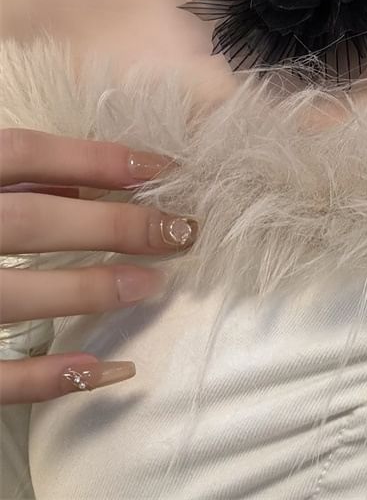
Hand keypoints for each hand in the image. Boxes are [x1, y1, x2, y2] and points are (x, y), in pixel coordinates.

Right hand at [0, 128, 197, 403]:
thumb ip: (6, 175)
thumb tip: (81, 183)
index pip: (24, 154)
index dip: (97, 158)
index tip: (163, 166)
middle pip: (31, 222)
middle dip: (113, 224)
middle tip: (181, 229)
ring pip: (12, 298)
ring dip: (90, 290)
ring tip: (153, 283)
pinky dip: (47, 379)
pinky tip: (109, 370)